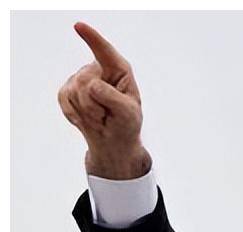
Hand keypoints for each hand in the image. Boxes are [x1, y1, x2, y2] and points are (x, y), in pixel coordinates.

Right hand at [58, 22, 150, 178]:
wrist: (113, 141)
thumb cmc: (126, 124)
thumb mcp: (128, 113)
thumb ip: (113, 98)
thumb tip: (92, 85)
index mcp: (119, 70)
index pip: (104, 52)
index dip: (92, 38)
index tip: (79, 26)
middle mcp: (98, 70)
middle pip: (85, 81)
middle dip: (94, 104)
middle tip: (107, 116)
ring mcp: (81, 78)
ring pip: (74, 91)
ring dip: (87, 111)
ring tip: (99, 117)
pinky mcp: (67, 90)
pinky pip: (63, 98)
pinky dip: (74, 114)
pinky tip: (86, 119)